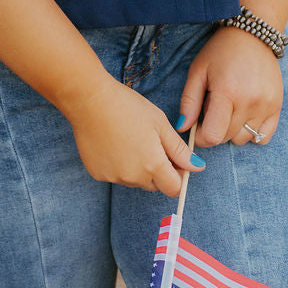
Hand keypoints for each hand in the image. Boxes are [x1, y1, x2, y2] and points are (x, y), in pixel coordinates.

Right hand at [63, 74, 203, 194]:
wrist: (90, 100)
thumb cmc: (127, 107)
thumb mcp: (160, 123)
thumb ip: (179, 150)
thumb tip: (197, 167)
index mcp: (153, 165)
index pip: (174, 188)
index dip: (177, 174)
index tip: (172, 158)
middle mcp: (133, 177)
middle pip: (154, 185)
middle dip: (157, 170)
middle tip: (150, 143)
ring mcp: (113, 177)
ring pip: (134, 180)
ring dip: (137, 168)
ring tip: (129, 139)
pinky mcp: (97, 173)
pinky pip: (115, 175)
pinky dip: (118, 164)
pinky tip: (113, 143)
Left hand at [177, 27, 282, 147]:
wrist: (252, 35)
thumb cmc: (220, 51)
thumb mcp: (198, 71)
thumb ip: (189, 101)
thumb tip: (182, 128)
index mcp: (227, 92)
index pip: (213, 135)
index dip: (201, 137)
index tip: (197, 127)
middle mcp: (250, 102)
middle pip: (227, 137)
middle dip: (215, 130)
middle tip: (212, 109)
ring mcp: (266, 105)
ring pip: (245, 138)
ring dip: (233, 131)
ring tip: (229, 109)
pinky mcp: (277, 106)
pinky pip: (264, 136)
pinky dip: (252, 132)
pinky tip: (244, 115)